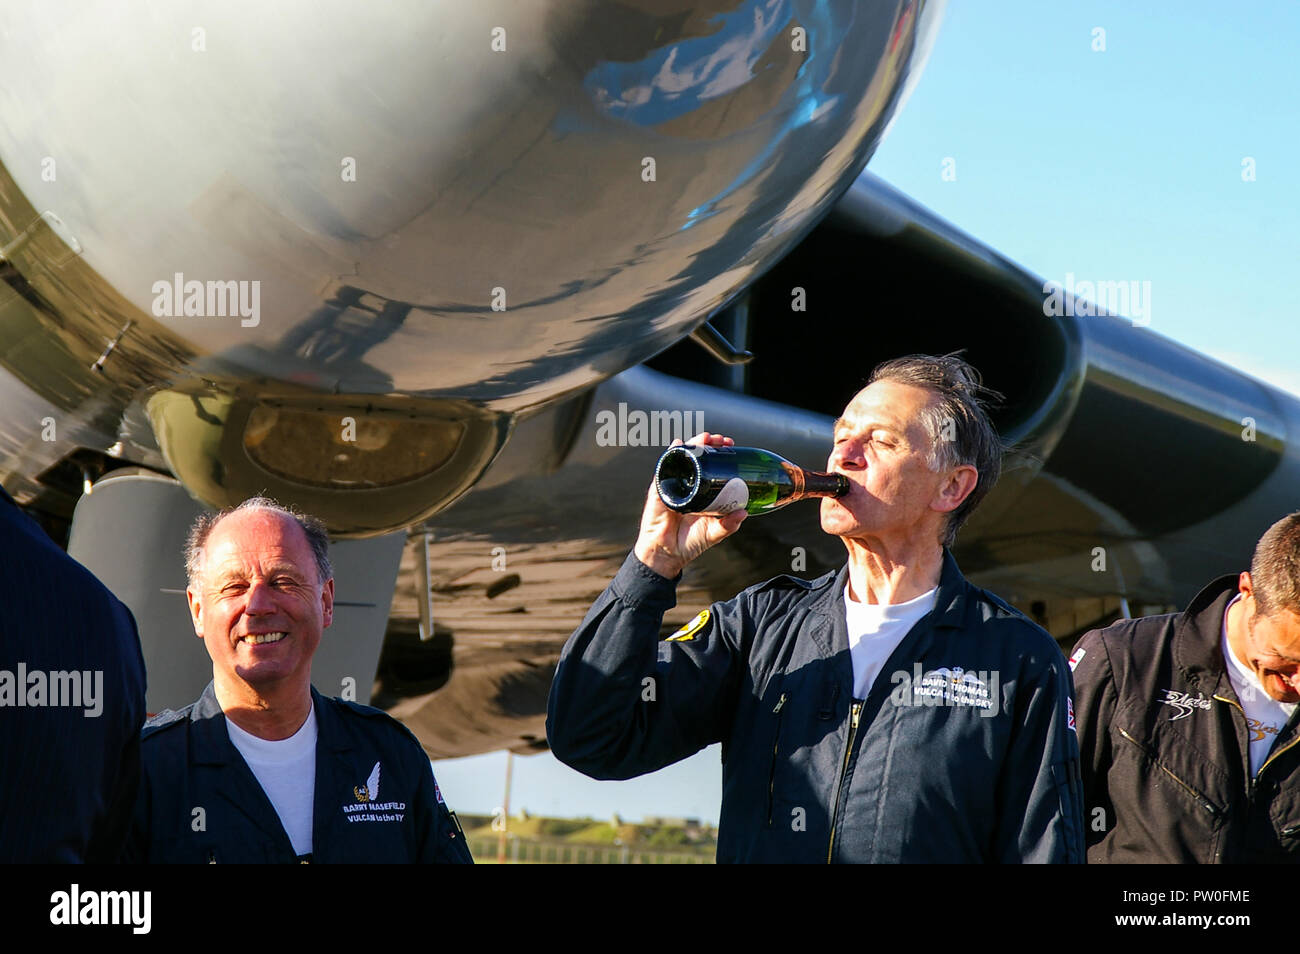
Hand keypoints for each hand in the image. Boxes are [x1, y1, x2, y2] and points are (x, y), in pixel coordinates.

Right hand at [633, 432, 747, 578]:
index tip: (731, 446)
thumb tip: (744, 512)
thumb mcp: (714, 532)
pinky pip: (665, 469)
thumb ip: (729, 524)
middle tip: (721, 440)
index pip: (710, 465)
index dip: (719, 453)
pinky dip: (671, 455)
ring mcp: (673, 485)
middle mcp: (687, 484)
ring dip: (693, 444)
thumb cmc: (690, 542)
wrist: (668, 554)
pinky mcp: (660, 490)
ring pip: (682, 458)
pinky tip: (678, 445)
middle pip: (697, 456)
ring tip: (705, 438)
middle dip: (708, 443)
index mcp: (701, 491)